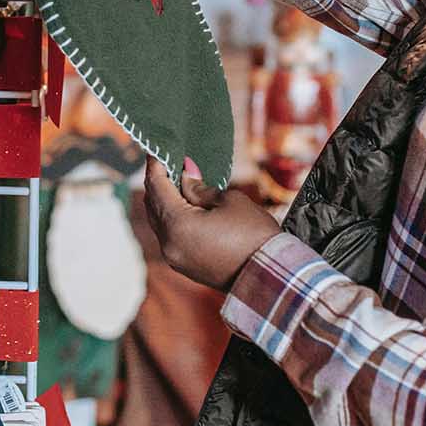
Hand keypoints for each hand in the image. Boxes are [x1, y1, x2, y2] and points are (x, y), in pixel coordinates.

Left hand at [143, 158, 283, 292]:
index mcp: (177, 225)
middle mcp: (169, 244)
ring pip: (159, 223)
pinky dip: (171, 218)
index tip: (157, 149)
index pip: (157, 187)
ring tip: (174, 181)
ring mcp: (175, 259)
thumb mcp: (229, 201)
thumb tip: (184, 174)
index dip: (156, 165)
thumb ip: (199, 187)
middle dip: (158, 182)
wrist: (272, 277)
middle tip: (167, 162)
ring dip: (164, 201)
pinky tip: (182, 205)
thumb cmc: (254, 234)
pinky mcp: (185, 267)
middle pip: (153, 206)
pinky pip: (169, 236)